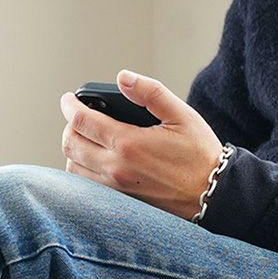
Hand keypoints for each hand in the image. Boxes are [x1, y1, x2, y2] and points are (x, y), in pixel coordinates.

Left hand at [59, 69, 224, 219]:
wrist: (210, 195)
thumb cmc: (199, 153)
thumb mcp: (180, 114)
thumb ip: (150, 92)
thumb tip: (123, 77)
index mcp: (128, 143)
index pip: (82, 122)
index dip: (70, 106)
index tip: (68, 99)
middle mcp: (115, 168)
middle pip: (71, 145)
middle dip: (69, 127)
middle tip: (77, 117)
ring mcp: (114, 188)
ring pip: (73, 168)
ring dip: (73, 150)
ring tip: (85, 137)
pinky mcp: (117, 201)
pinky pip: (85, 186)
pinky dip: (80, 169)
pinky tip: (92, 159)